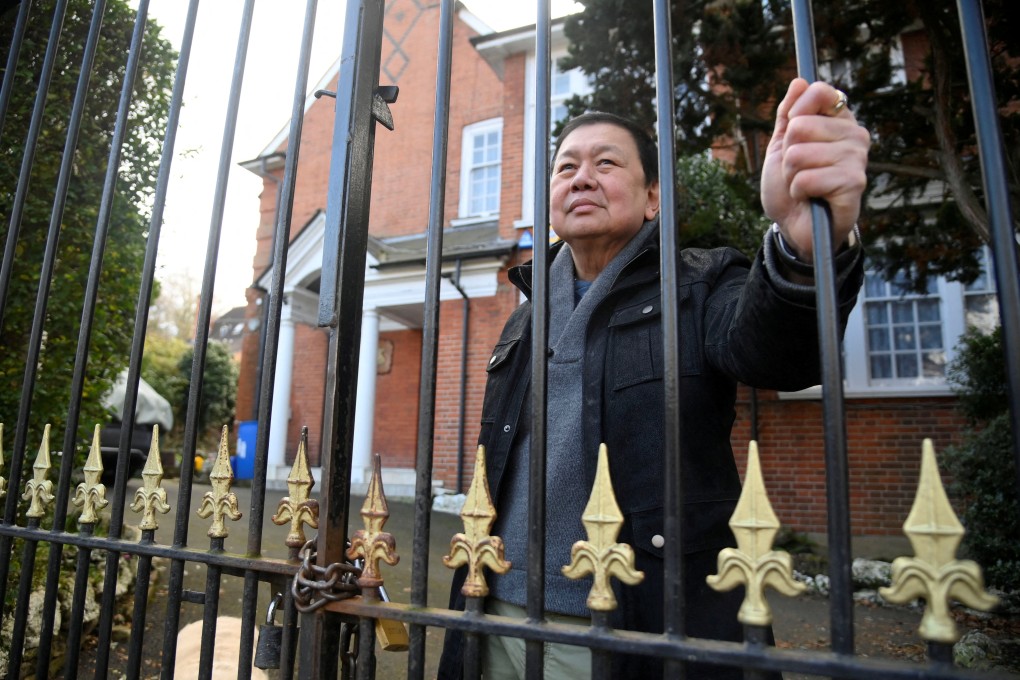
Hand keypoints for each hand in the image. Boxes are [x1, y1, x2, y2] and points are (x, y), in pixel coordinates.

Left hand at [761, 78, 869, 261]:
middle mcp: (854, 135)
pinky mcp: (854, 183)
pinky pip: (807, 178)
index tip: (792, 133)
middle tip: (798, 171)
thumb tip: (799, 81)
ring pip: (798, 154)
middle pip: (800, 126)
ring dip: (791, 176)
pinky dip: (799, 191)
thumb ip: (788, 114)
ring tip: (804, 186)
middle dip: (787, 155)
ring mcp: (857, 159)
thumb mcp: (781, 146)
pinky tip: (811, 198)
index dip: (795, 112)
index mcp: (839, 121)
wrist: (794, 227)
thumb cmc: (790, 187)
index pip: (820, 91)